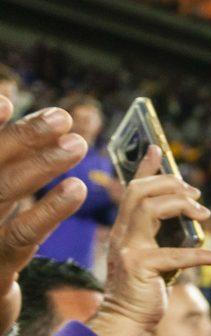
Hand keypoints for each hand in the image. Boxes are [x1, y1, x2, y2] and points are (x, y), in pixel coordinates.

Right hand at [0, 101, 89, 332]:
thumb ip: (9, 163)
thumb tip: (21, 111)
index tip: (6, 101)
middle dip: (22, 137)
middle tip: (62, 117)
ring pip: (3, 192)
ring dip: (41, 165)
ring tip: (77, 145)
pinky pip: (22, 234)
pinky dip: (49, 209)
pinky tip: (76, 189)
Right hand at [90, 146, 210, 335]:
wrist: (125, 322)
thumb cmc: (144, 290)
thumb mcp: (153, 257)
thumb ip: (163, 237)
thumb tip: (192, 217)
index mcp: (124, 230)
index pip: (132, 189)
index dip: (145, 167)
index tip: (157, 148)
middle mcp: (122, 234)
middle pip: (140, 191)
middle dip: (170, 184)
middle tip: (196, 194)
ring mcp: (128, 249)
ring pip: (150, 209)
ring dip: (181, 205)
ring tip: (204, 214)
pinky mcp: (140, 267)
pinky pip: (176, 254)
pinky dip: (203, 254)